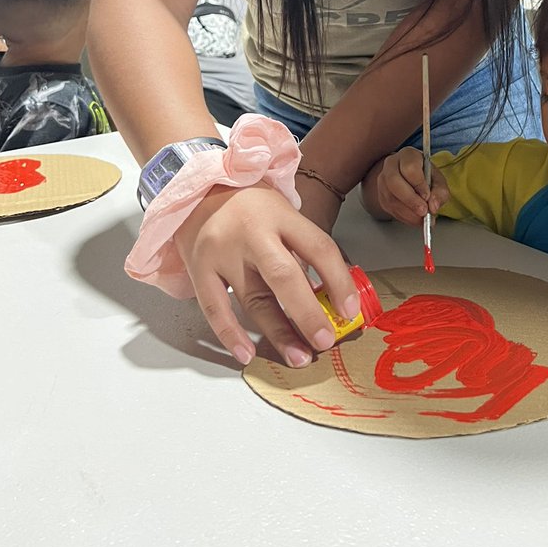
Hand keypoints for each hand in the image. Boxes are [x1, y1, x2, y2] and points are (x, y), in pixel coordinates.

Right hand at [173, 180, 359, 367]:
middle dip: (307, 313)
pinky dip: (231, 334)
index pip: (318, 247)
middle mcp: (252, 233)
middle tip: (325, 341)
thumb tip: (329, 297)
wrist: (197, 189)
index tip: (351, 311)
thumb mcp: (282, 214)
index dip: (338, 280)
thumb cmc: (249, 207)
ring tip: (299, 357)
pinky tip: (247, 354)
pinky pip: (214, 308)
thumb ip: (301, 250)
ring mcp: (222, 251)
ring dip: (277, 333)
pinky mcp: (198, 268)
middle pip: (283, 276)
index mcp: (281, 215)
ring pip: (252, 298)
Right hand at [374, 147, 448, 225]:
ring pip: (390, 197)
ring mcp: (383, 179)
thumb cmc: (425, 177)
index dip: (419, 184)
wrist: (412, 180)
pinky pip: (389, 207)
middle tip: (423, 211)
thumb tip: (433, 206)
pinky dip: (403, 216)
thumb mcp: (439, 181)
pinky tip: (414, 218)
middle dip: (410, 200)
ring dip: (407, 212)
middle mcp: (391, 165)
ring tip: (421, 218)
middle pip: (394, 181)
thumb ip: (440, 192)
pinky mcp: (380, 195)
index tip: (427, 196)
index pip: (409, 168)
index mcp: (408, 155)